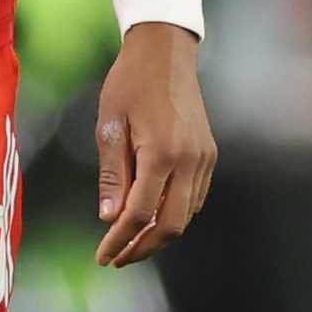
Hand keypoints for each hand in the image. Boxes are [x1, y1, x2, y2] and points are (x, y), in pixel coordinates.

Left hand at [93, 20, 217, 266]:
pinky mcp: (209, 155)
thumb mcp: (109, 126)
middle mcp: (190, 161)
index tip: (103, 257)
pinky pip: (194, 198)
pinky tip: (152, 218)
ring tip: (131, 244)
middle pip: (170, 224)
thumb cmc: (129, 84)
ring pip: (186, 215)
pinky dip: (174, 215)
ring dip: (159, 235)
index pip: (140, 213)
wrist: (166, 53)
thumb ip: (111, 175)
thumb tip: (110, 218)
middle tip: (117, 258)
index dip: (120, 240)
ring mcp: (204, 159)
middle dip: (142, 247)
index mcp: (161, 153)